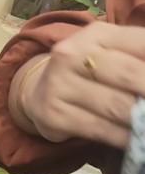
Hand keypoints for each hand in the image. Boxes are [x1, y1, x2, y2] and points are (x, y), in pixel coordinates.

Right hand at [19, 22, 144, 148]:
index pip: (143, 45)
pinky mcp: (53, 114)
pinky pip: (100, 129)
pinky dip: (126, 138)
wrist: (39, 91)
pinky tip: (138, 140)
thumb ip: (142, 57)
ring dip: (144, 120)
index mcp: (96, 34)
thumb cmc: (89, 71)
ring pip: (118, 107)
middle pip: (132, 76)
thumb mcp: (114, 53)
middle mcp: (72, 54)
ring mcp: (59, 84)